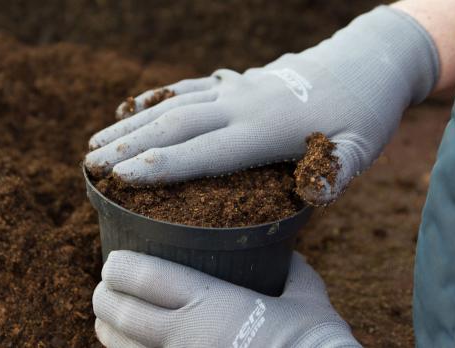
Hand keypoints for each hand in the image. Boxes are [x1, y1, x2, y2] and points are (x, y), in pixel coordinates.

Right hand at [85, 6, 437, 203]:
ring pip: (173, 104)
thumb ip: (334, 173)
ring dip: (131, 123)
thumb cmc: (362, 113)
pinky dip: (156, 99)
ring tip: (95, 143)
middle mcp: (240, 104)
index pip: (202, 150)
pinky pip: (186, 88)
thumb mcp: (359, 148)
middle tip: (90, 166)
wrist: (363, 63)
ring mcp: (235, 89)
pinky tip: (131, 108)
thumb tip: (314, 198)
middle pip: (174, 124)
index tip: (120, 178)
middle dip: (128, 146)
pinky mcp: (236, 82)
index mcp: (265, 128)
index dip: (159, 165)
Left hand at [92, 250, 360, 347]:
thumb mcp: (308, 299)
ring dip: (107, 330)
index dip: (121, 267)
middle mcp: (185, 336)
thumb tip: (288, 256)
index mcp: (211, 303)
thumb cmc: (314, 341)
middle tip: (104, 287)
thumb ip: (294, 273)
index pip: (146, 277)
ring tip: (107, 319)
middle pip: (122, 313)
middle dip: (105, 297)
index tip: (115, 261)